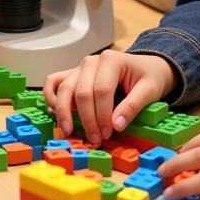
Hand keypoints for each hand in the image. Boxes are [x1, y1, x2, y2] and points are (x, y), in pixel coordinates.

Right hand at [43, 50, 177, 144]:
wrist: (146, 67)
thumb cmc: (148, 78)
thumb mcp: (149, 91)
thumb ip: (133, 106)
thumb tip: (116, 125)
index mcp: (111, 60)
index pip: (102, 90)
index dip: (102, 115)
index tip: (107, 134)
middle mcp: (91, 62)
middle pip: (81, 92)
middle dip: (87, 119)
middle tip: (95, 139)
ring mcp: (79, 67)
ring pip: (64, 88)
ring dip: (64, 112)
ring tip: (69, 131)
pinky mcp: (73, 75)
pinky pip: (54, 81)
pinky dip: (50, 96)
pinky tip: (55, 112)